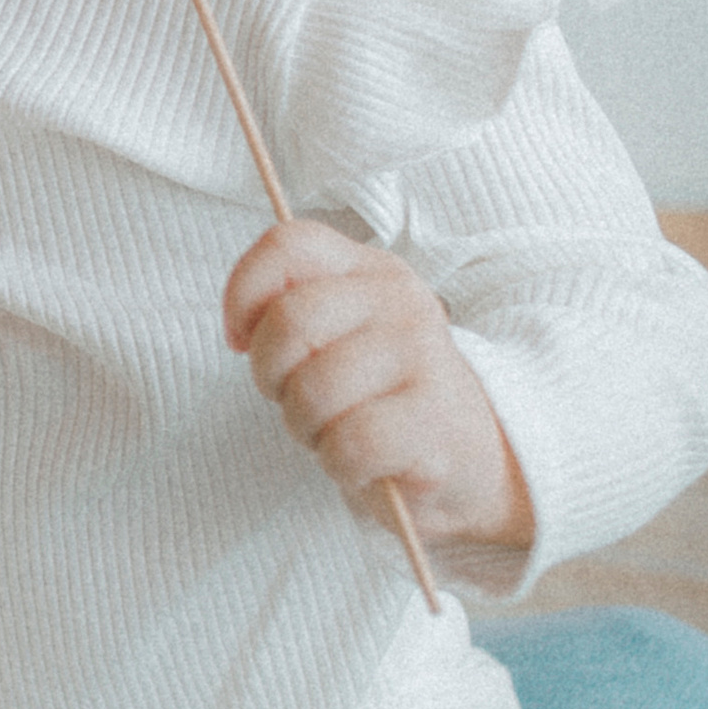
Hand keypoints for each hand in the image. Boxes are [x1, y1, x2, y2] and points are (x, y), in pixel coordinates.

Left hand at [223, 218, 533, 570]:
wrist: (468, 455)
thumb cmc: (377, 394)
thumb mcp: (336, 336)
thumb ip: (287, 312)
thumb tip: (240, 331)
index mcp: (369, 269)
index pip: (288, 245)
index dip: (243, 294)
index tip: (239, 340)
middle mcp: (401, 301)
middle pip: (290, 321)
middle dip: (271, 375)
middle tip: (295, 398)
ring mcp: (424, 357)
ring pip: (313, 391)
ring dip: (306, 428)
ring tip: (335, 431)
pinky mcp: (434, 421)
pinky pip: (349, 443)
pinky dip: (340, 464)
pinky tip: (362, 462)